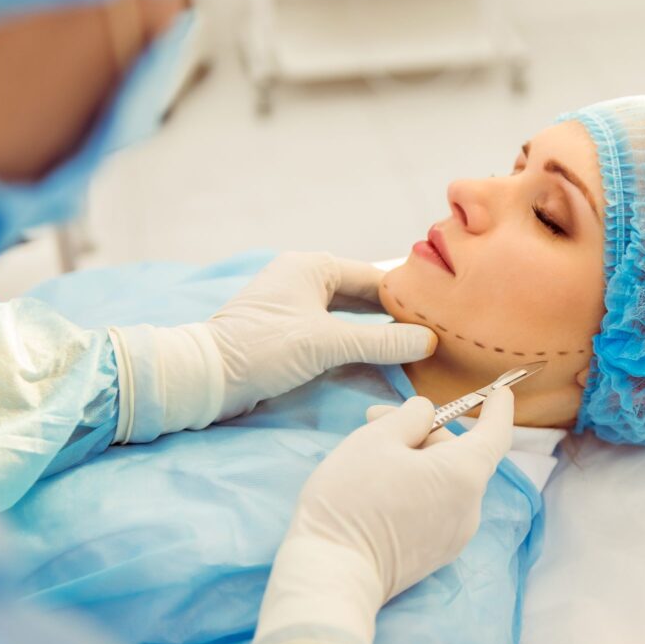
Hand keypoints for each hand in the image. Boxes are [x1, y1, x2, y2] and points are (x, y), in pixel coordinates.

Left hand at [208, 252, 436, 419]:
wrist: (207, 377)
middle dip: (392, 317)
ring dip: (374, 335)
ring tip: (411, 350)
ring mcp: (294, 307)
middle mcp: (303, 280)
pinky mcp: (288, 334)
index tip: (437, 317)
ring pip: (347, 318)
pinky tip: (378, 363)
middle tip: (430, 335)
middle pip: (361, 297)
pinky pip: (332, 335)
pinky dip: (354, 347)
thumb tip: (428, 341)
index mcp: (311, 266)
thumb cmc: (263, 348)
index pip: (372, 277)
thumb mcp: (327, 343)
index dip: (405, 297)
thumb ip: (380, 341)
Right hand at [252, 388, 514, 643]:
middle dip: (423, 431)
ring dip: (417, 460)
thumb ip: (409, 417)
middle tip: (375, 419)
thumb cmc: (352, 499)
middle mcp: (470, 508)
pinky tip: (379, 487)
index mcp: (463, 474)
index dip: (498, 409)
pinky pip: (436, 506)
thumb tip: (426, 415)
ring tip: (370, 454)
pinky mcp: (435, 555)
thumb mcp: (375, 438)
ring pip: (445, 481)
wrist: (333, 574)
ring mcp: (454, 536)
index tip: (500, 392)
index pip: (496, 434)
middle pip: (459, 454)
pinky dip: (417, 488)